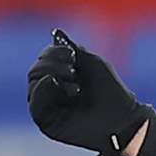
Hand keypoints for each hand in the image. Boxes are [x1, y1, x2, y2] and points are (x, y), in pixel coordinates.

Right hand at [27, 30, 152, 155]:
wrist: (122, 118)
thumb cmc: (111, 92)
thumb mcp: (93, 64)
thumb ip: (74, 49)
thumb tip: (57, 34)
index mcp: (62, 77)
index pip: (44, 60)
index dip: (53, 53)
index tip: (70, 54)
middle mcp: (52, 91)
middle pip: (36, 70)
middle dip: (51, 64)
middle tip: (72, 69)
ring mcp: (48, 106)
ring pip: (34, 82)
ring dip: (50, 74)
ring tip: (74, 83)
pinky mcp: (46, 121)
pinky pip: (34, 102)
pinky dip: (41, 89)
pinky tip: (52, 82)